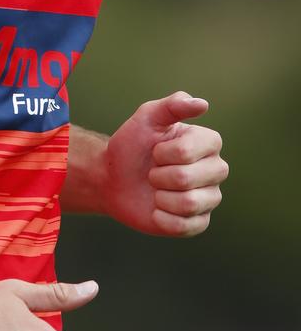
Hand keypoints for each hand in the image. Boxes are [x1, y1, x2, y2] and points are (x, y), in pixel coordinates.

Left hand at [103, 91, 228, 235]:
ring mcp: (209, 198)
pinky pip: (184, 226)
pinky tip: (156, 209)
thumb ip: (173, 105)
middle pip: (187, 179)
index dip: (163, 152)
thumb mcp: (147, 117)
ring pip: (188, 204)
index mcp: (208, 143)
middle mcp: (216, 170)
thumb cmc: (133, 144)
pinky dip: (161, 217)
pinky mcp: (199, 222)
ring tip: (156, 189)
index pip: (188, 152)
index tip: (155, 149)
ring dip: (160, 197)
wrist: (114, 177)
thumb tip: (203, 104)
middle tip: (153, 171)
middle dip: (159, 175)